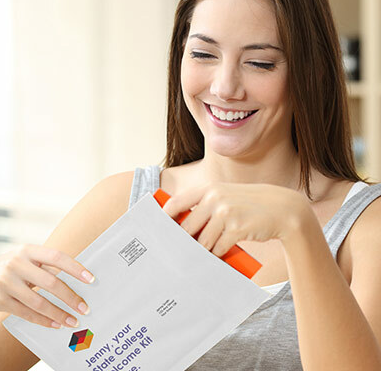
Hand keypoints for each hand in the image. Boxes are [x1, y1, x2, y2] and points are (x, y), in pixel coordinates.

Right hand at [0, 244, 94, 328]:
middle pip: (50, 282)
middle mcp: (16, 264)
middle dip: (70, 297)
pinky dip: (44, 320)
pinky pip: (27, 313)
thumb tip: (77, 276)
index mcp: (27, 250)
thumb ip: (46, 264)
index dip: (75, 268)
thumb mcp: (26, 259)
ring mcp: (6, 282)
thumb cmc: (12, 267)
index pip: (56, 257)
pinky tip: (56, 324)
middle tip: (85, 308)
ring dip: (59, 314)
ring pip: (39, 302)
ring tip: (73, 321)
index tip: (91, 279)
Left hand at [162, 182, 313, 257]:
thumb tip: (180, 223)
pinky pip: (218, 248)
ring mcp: (226, 213)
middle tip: (179, 252)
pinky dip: (219, 253)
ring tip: (207, 251)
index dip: (164, 219)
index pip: (176, 203)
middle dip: (185, 242)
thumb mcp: (225, 195)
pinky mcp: (237, 229)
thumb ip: (204, 204)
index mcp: (209, 188)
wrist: (282, 208)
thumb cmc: (249, 204)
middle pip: (187, 228)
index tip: (158, 231)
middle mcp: (215, 198)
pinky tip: (222, 252)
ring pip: (203, 241)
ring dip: (205, 250)